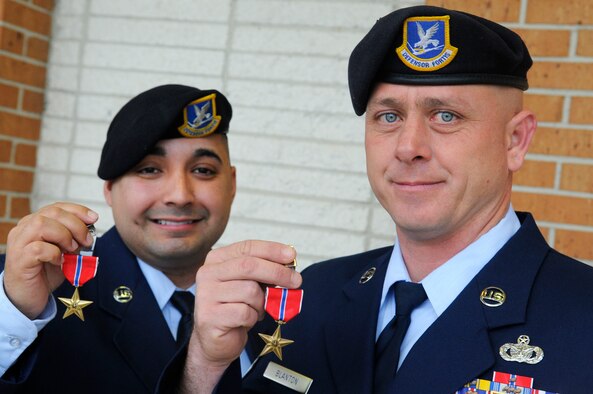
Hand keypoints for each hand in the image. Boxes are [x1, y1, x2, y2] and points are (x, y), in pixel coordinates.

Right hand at [3, 202, 97, 318]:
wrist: (29, 297)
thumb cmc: (46, 272)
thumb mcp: (64, 250)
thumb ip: (73, 238)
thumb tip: (89, 230)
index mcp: (34, 223)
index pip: (57, 207)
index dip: (78, 210)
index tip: (93, 218)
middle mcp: (24, 229)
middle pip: (52, 213)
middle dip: (76, 225)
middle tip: (86, 240)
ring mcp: (19, 243)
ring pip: (42, 225)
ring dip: (64, 235)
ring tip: (72, 249)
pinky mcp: (19, 259)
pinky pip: (38, 248)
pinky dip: (54, 253)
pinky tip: (59, 261)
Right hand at [183, 240, 300, 391]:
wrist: (216, 341)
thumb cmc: (236, 308)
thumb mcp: (250, 283)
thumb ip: (263, 271)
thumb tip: (289, 263)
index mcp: (217, 259)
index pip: (247, 247)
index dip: (271, 250)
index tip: (292, 255)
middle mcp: (208, 273)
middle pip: (249, 265)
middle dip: (277, 272)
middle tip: (296, 281)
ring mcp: (206, 295)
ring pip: (249, 291)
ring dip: (262, 303)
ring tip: (257, 309)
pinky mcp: (210, 316)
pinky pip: (245, 312)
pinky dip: (253, 317)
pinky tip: (246, 320)